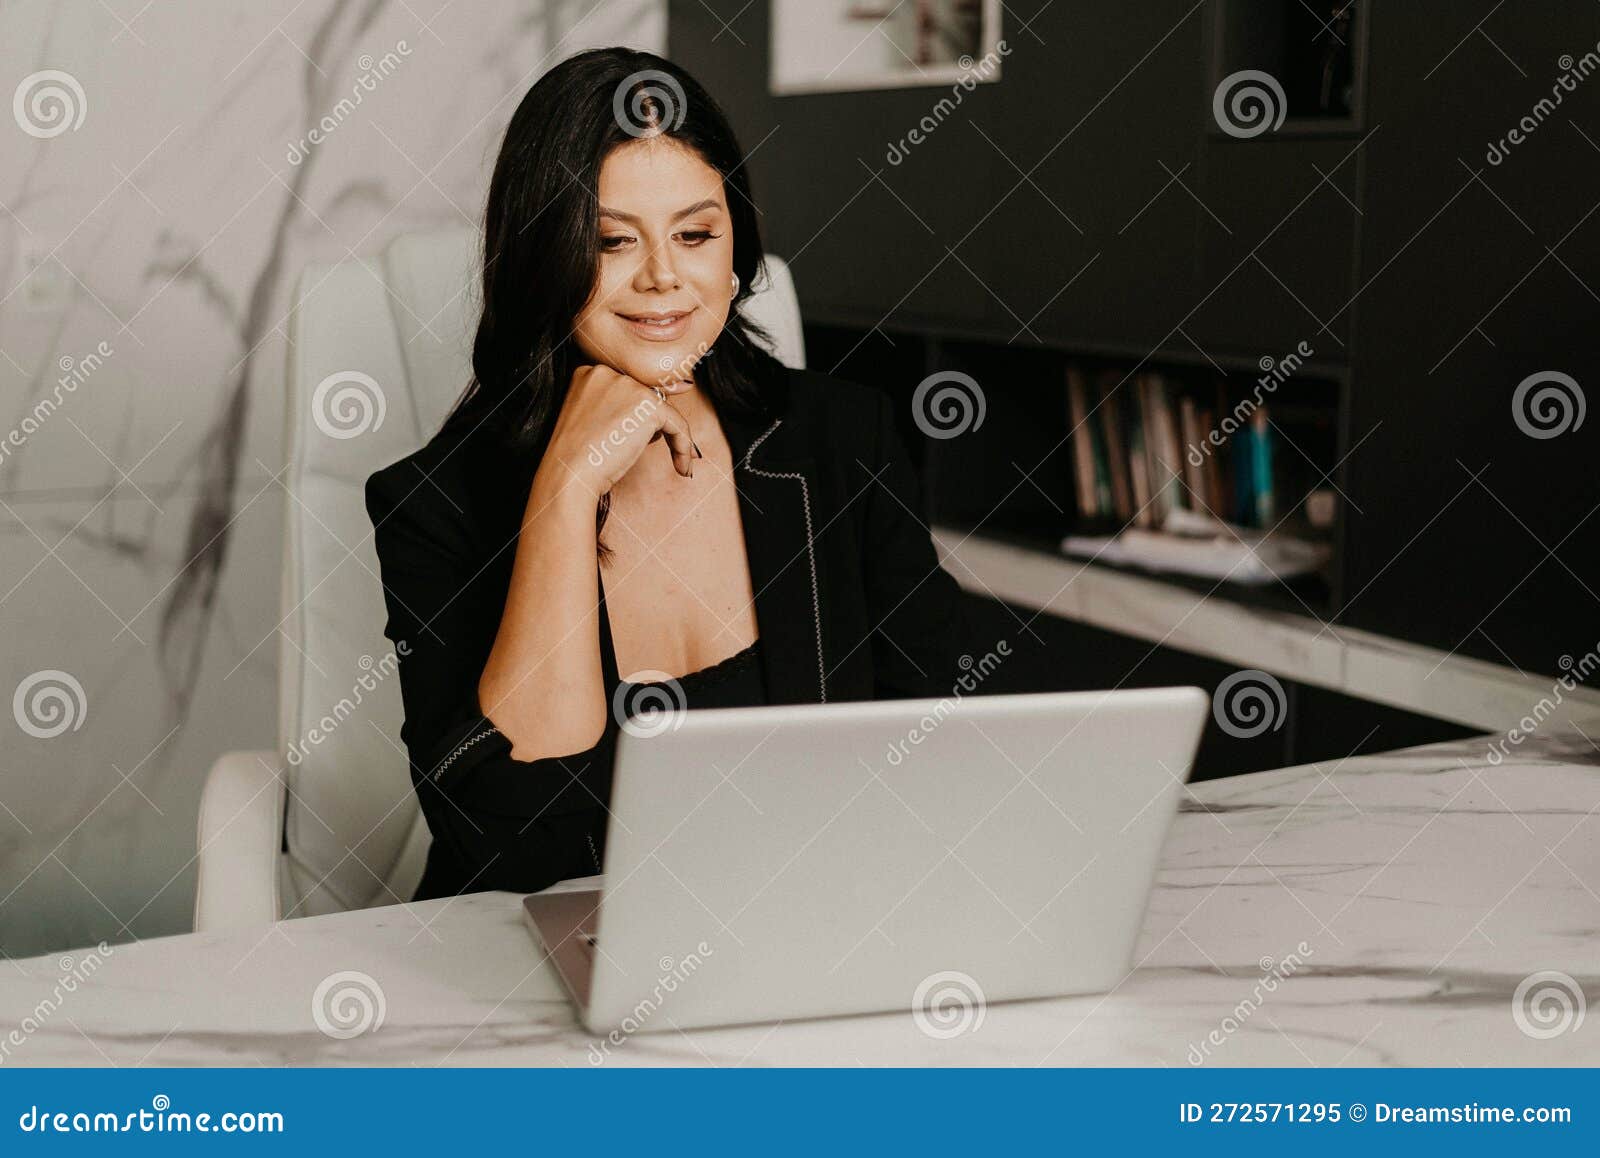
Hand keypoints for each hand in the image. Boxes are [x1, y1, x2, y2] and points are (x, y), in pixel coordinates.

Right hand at [538, 364, 696, 502]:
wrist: (569, 475)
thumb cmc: (579, 458)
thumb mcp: (597, 421)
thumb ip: (628, 405)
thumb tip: (681, 389)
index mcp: (588, 373)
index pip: (627, 390)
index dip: (634, 417)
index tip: (641, 438)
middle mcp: (607, 371)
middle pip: (646, 396)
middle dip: (647, 424)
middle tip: (637, 451)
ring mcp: (627, 385)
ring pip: (664, 410)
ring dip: (670, 437)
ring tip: (668, 461)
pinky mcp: (648, 405)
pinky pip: (678, 425)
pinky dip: (684, 447)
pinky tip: (682, 467)